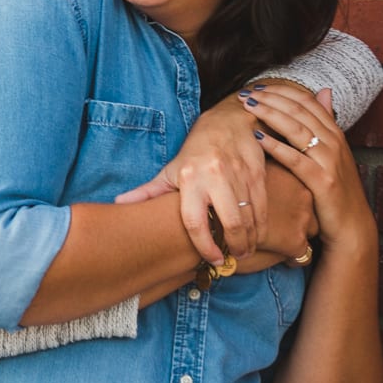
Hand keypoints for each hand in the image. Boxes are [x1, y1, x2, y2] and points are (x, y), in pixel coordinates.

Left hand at [115, 91, 267, 262]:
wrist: (228, 122)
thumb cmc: (195, 153)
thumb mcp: (170, 170)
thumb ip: (148, 191)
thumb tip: (119, 203)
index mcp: (190, 179)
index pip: (195, 221)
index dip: (204, 246)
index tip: (212, 260)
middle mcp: (216, 177)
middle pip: (230, 222)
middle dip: (234, 246)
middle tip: (234, 258)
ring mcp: (239, 175)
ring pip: (249, 217)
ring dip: (250, 239)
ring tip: (244, 251)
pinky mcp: (258, 174)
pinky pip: (263, 206)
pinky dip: (261, 225)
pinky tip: (256, 235)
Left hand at [245, 87, 376, 261]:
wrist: (351, 223)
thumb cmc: (334, 188)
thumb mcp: (332, 152)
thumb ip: (325, 123)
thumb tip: (324, 91)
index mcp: (334, 132)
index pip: (307, 101)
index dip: (281, 90)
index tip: (257, 87)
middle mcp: (334, 142)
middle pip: (300, 110)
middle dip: (271, 98)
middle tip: (245, 94)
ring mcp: (329, 160)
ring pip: (298, 129)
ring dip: (271, 114)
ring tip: (249, 107)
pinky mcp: (322, 181)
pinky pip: (296, 159)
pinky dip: (276, 146)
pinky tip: (258, 137)